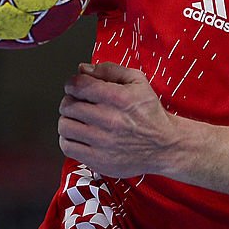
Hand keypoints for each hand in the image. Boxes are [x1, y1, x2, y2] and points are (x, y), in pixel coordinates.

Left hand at [58, 62, 178, 177]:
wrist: (164, 145)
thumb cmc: (150, 113)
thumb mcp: (138, 82)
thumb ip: (110, 70)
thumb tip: (84, 69)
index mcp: (118, 98)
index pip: (78, 85)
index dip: (72, 84)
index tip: (74, 87)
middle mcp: (109, 120)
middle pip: (68, 105)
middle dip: (70, 101)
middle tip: (77, 103)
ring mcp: (102, 142)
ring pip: (65, 126)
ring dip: (68, 120)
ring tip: (78, 119)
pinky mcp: (98, 160)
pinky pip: (68, 147)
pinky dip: (68, 139)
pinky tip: (79, 135)